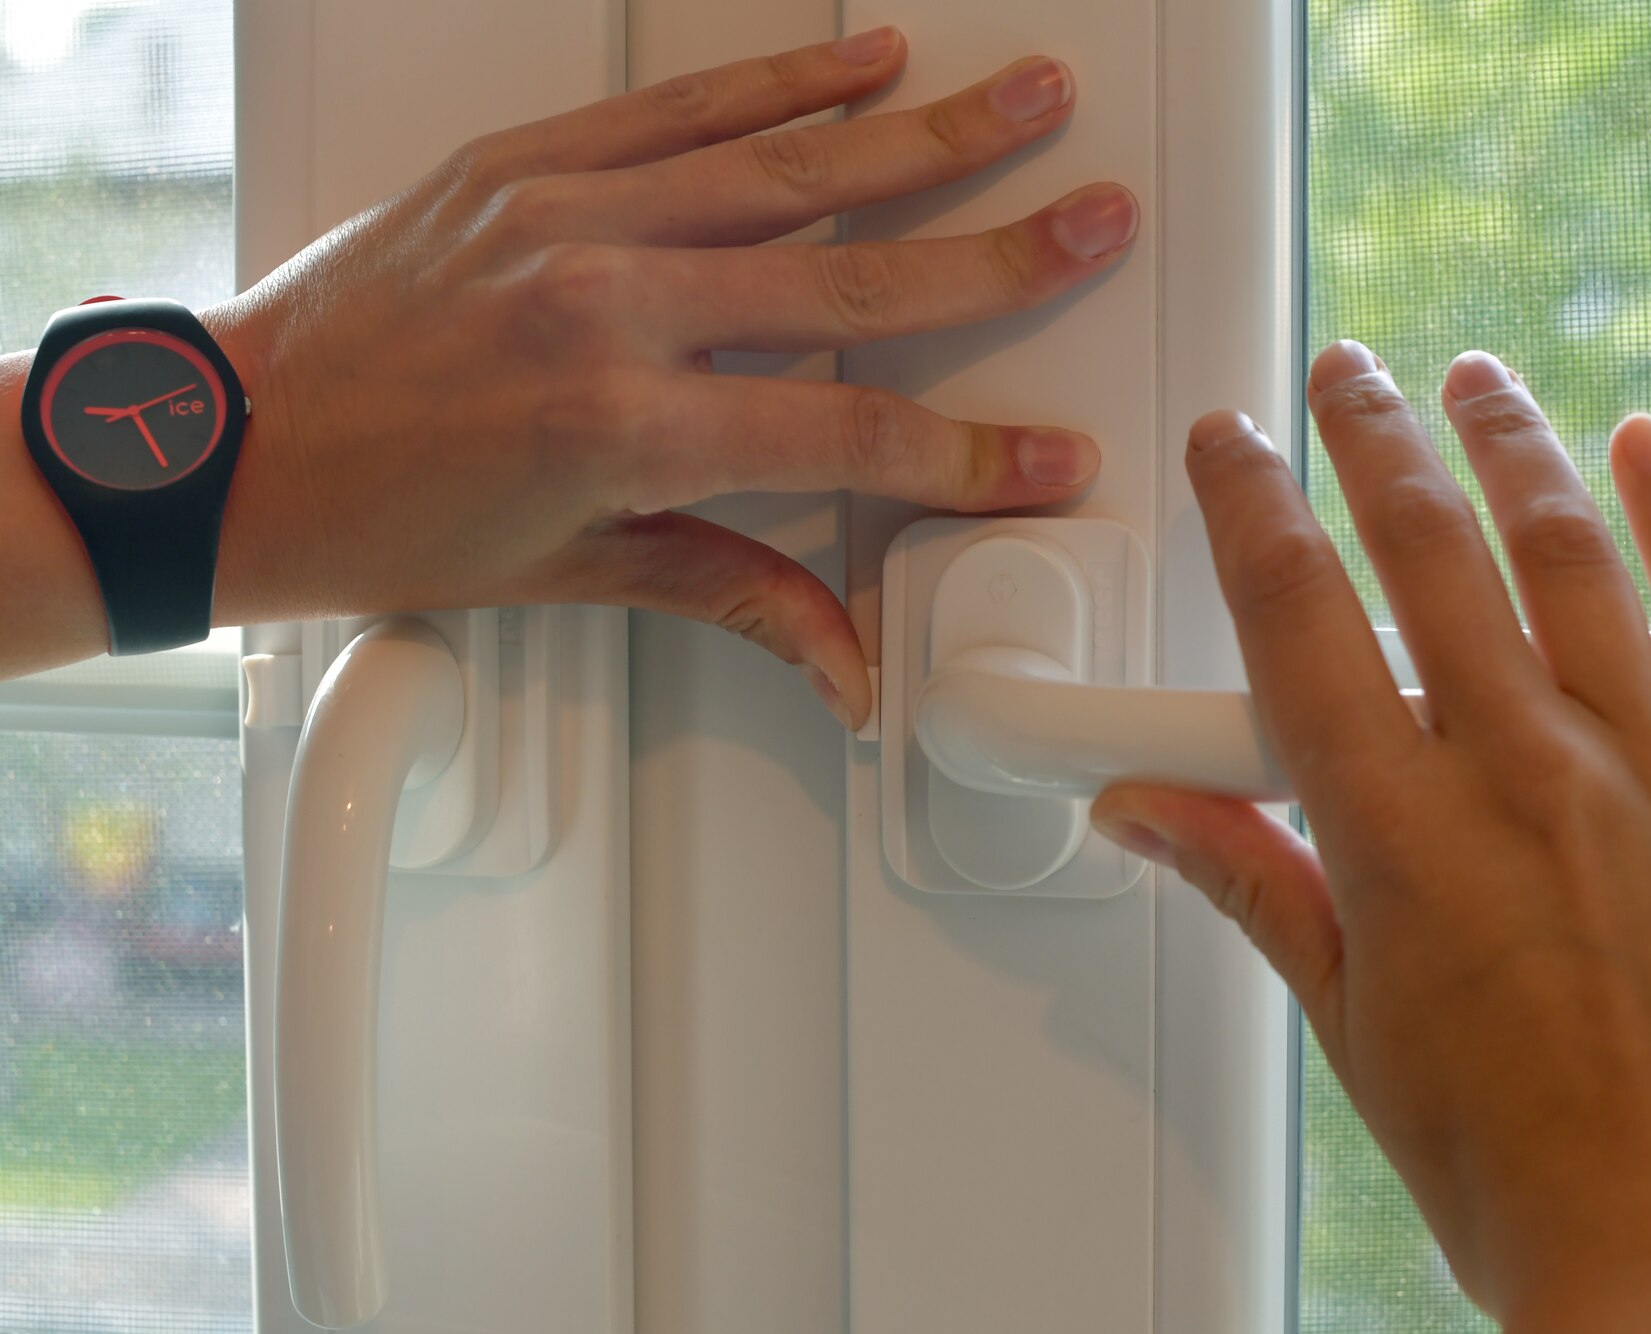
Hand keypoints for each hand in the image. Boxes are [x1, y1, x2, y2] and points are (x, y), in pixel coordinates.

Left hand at [198, 30, 1135, 724]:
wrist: (225, 445)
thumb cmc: (381, 518)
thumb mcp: (573, 573)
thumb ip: (735, 591)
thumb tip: (847, 660)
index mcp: (622, 425)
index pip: (847, 431)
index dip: (968, 452)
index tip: (1050, 455)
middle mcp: (605, 302)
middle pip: (850, 276)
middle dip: (996, 253)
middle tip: (1095, 218)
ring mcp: (566, 215)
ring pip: (787, 166)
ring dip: (922, 134)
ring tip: (1024, 101)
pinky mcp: (526, 162)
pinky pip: (682, 110)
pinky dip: (784, 81)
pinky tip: (866, 62)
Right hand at [1091, 345, 1650, 1329]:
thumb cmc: (1522, 1171)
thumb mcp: (1351, 1028)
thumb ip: (1254, 885)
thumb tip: (1151, 811)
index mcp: (1400, 839)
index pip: (1294, 617)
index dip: (1250, 505)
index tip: (1231, 447)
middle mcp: (1523, 778)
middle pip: (1425, 547)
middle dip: (1367, 435)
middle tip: (1340, 377)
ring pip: (1566, 551)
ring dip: (1506, 442)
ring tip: (1470, 377)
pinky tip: (1645, 448)